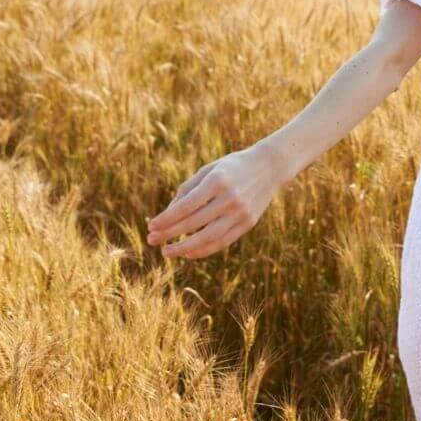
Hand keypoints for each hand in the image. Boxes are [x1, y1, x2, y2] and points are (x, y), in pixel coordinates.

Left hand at [146, 145, 279, 259]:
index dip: (166, 219)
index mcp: (217, 180)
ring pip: (208, 237)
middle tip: (151, 241)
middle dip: (170, 234)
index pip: (186, 206)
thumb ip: (188, 189)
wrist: (270, 166)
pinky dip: (204, 250)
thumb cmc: (232, 166)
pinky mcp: (248, 223)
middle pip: (194, 223)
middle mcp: (230, 197)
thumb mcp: (209, 169)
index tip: (151, 226)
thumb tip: (167, 215)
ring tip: (166, 253)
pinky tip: (188, 254)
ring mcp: (241, 212)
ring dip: (184, 248)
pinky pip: (223, 241)